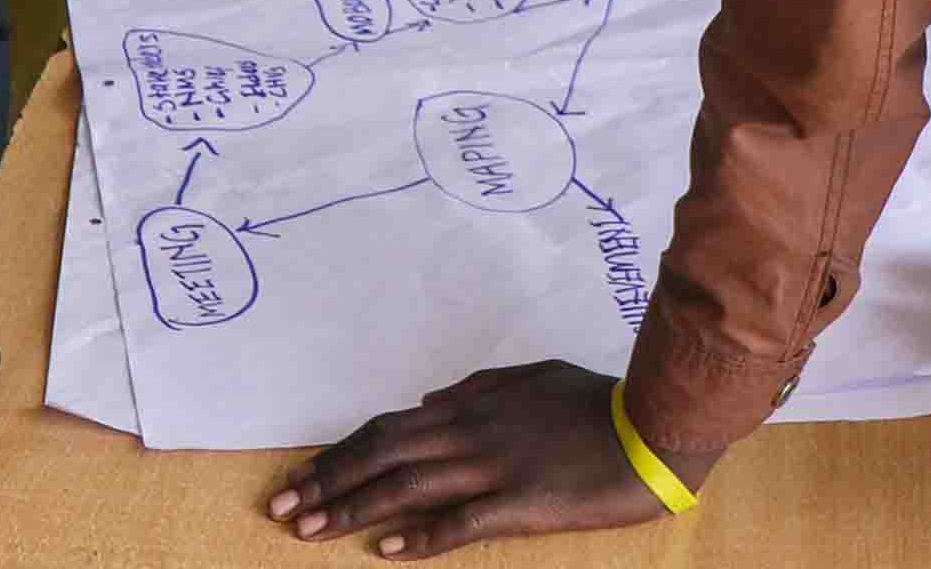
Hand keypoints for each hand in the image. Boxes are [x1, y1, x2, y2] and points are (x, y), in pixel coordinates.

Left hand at [268, 361, 672, 550]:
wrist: (650, 426)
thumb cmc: (591, 402)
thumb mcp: (524, 379)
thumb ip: (473, 390)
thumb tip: (429, 399)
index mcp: (465, 405)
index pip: (384, 429)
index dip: (339, 452)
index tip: (301, 473)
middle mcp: (465, 433)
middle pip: (379, 456)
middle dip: (324, 481)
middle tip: (280, 505)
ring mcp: (490, 468)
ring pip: (404, 487)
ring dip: (351, 509)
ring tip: (309, 529)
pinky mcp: (520, 502)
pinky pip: (460, 521)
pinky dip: (421, 536)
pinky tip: (388, 552)